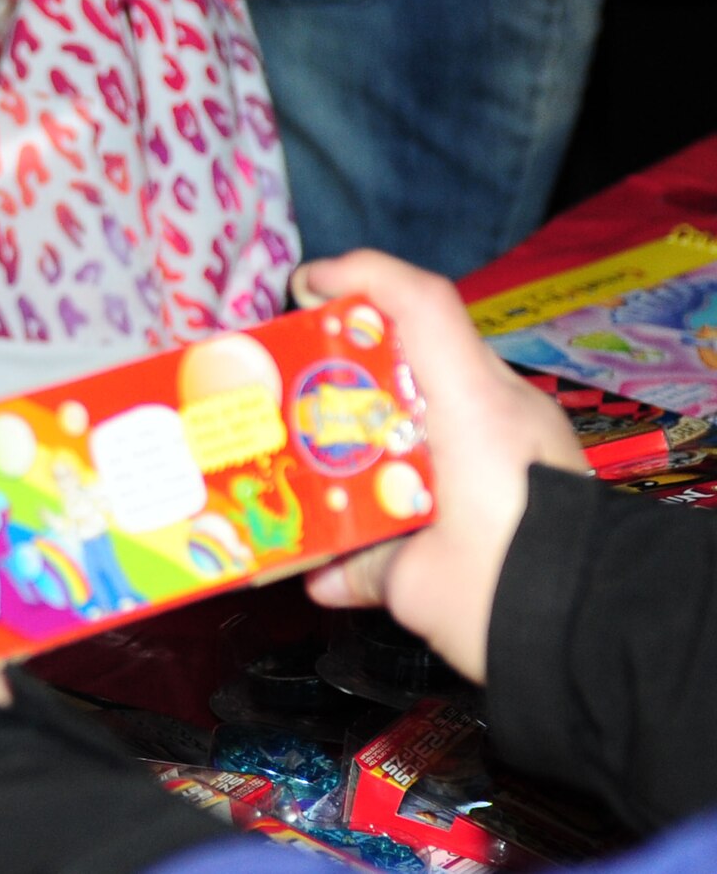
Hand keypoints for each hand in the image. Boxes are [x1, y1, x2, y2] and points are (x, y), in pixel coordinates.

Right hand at [296, 250, 587, 681]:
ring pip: (443, 394)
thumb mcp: (420, 586)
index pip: (422, 304)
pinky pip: (471, 433)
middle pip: (423, 348)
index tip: (306, 288)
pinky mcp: (540, 468)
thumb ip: (363, 567)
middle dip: (356, 357)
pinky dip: (424, 450)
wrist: (612, 636)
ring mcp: (529, 435)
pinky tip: (390, 501)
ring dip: (387, 409)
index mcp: (474, 410)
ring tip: (336, 448)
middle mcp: (506, 407)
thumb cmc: (512, 594)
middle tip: (301, 386)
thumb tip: (321, 576)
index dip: (361, 277)